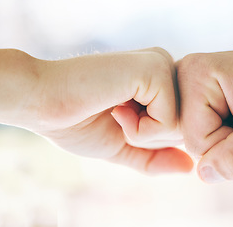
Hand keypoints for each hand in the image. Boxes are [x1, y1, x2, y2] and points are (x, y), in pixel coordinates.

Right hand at [31, 47, 192, 173]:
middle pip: (186, 128)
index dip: (149, 140)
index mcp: (159, 79)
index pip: (181, 126)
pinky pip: (168, 123)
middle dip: (148, 138)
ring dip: (142, 134)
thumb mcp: (123, 145)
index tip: (117, 118)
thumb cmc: (77, 122)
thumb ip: (156, 157)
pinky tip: (115, 107)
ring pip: (181, 126)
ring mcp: (162, 64)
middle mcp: (165, 66)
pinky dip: (139, 130)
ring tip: (114, 109)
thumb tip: (190, 167)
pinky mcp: (155, 69)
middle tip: (115, 114)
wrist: (41, 102)